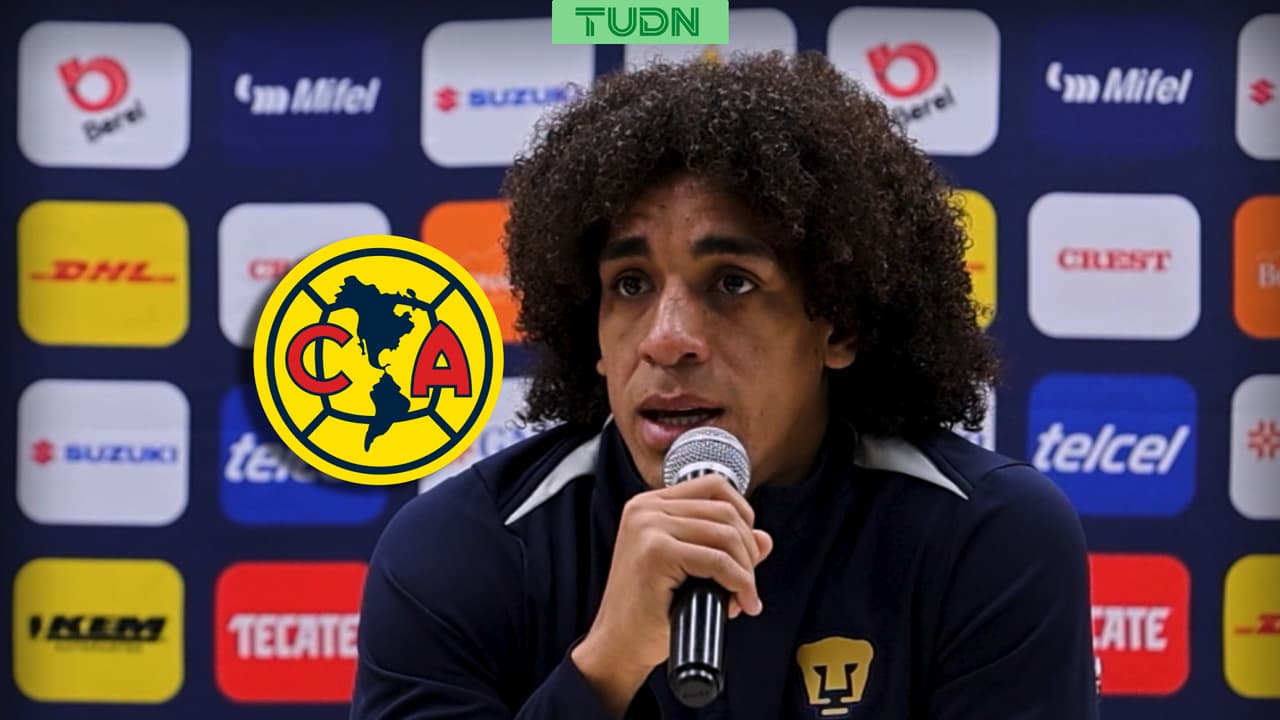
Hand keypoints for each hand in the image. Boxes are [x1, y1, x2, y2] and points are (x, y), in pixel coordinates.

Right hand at [571, 473, 772, 714]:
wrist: (619, 643)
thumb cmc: (651, 609)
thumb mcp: (691, 569)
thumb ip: (724, 547)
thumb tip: (765, 539)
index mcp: (650, 504)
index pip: (714, 486)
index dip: (743, 514)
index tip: (747, 550)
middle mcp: (646, 508)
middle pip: (725, 511)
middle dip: (748, 550)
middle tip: (747, 584)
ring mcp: (648, 527)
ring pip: (726, 535)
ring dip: (746, 570)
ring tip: (744, 596)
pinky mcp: (655, 552)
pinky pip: (717, 561)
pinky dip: (739, 583)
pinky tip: (741, 602)